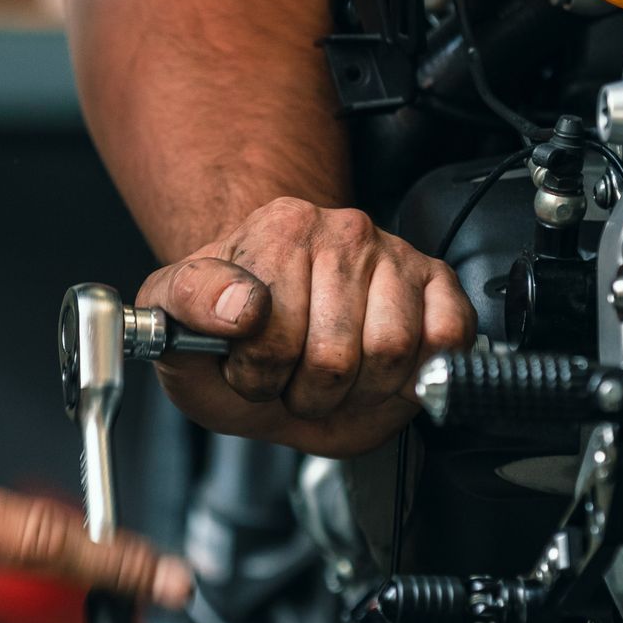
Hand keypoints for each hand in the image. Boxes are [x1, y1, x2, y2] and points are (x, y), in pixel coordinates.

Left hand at [135, 198, 475, 455]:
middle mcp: (342, 231)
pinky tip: (383, 373)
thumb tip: (239, 306)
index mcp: (278, 230)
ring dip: (359, 392)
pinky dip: (416, 374)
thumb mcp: (176, 326)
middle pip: (335, 354)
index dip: (258, 374)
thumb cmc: (231, 338)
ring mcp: (394, 255)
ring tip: (334, 382)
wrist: (273, 342)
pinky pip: (446, 337)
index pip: (272, 328)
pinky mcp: (437, 284)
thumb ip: (185, 305)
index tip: (248, 372)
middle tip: (293, 384)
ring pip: (392, 352)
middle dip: (308, 393)